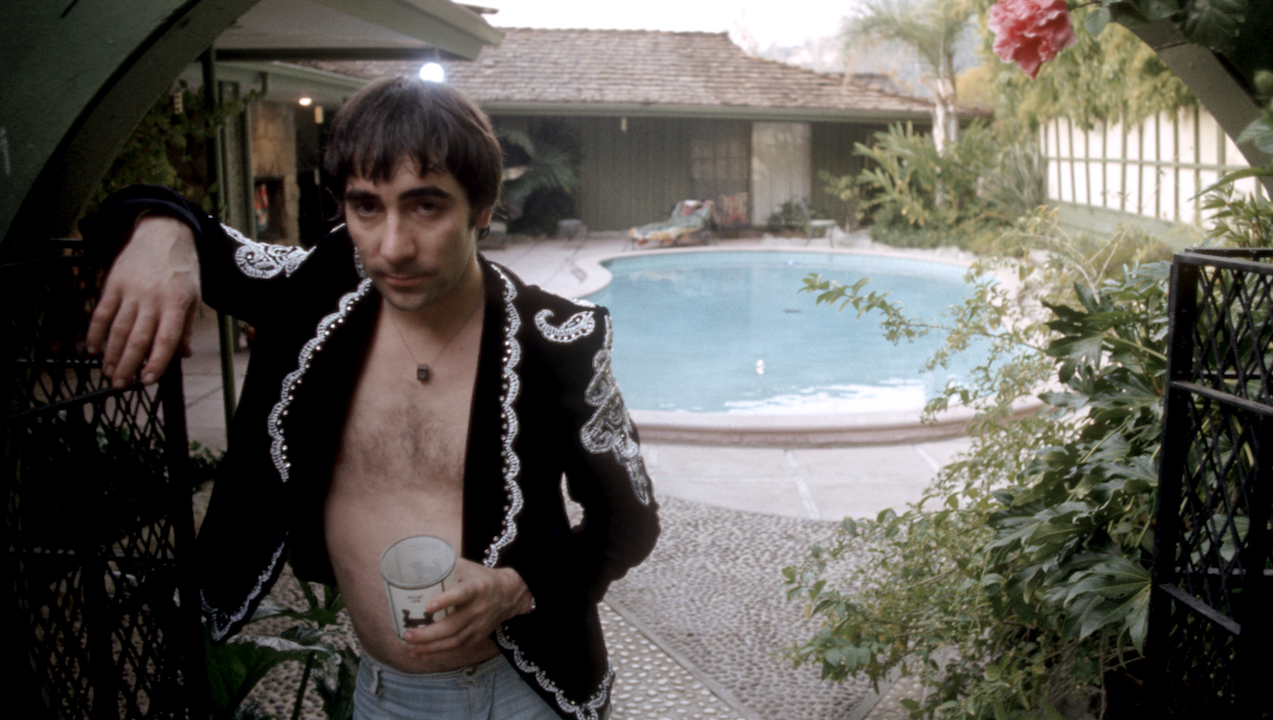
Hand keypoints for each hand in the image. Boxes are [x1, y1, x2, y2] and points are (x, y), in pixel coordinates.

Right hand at [86, 215, 200, 388]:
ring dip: (111, 355)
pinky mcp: (113, 284)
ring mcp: (131, 291)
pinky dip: (95, 333)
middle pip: (137, 339)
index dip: (157, 363)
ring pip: (117, 330)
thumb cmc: (182, 267)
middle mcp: (153, 299)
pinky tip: (92, 349)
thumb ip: (187, 326)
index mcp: (177, 304)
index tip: (147, 381)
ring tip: (108, 373)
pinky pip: (102, 312)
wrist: (163, 232)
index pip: (166, 340)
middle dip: (128, 366)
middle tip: (120, 386)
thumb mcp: (194, 295)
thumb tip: (182, 354)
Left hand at [402, 559, 533, 657]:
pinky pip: (456, 648)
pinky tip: (421, 653)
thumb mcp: (466, 567)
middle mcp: (478, 608)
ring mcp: (478, 625)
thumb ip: (445, 567)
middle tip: (407, 634)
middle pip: (453, 626)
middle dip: (428, 634)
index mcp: (476, 587)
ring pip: (453, 641)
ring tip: (409, 647)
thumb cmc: (480, 577)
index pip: (462, 594)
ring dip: (429, 647)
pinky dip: (437, 652)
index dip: (446, 601)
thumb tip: (414, 567)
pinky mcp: (476, 636)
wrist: (509, 594)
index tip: (428, 607)